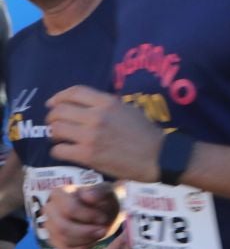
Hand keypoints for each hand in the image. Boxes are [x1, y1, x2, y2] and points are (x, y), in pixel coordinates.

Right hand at [43, 182, 120, 248]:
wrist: (105, 212)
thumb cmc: (104, 199)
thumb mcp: (108, 192)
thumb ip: (99, 192)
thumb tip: (87, 196)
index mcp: (59, 193)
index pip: (69, 209)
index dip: (88, 216)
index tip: (103, 218)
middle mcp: (49, 209)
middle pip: (62, 228)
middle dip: (86, 232)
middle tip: (103, 230)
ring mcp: (50, 225)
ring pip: (63, 240)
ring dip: (87, 239)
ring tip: (100, 232)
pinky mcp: (55, 240)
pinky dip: (83, 248)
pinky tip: (93, 240)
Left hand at [48, 87, 163, 181]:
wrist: (158, 157)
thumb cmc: (146, 133)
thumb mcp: (128, 110)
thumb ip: (107, 106)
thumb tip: (86, 105)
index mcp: (108, 103)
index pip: (74, 92)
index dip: (59, 97)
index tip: (53, 103)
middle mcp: (97, 116)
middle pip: (60, 111)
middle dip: (52, 117)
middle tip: (55, 124)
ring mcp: (90, 136)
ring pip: (56, 129)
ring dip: (53, 134)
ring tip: (59, 138)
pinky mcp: (87, 155)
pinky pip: (59, 150)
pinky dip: (58, 150)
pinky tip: (65, 152)